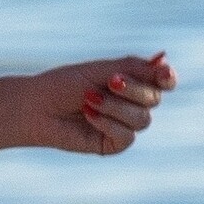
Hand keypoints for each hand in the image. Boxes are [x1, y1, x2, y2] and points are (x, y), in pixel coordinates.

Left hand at [24, 51, 175, 154]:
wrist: (37, 106)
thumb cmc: (66, 84)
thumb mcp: (101, 70)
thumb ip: (134, 67)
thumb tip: (165, 60)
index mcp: (132, 83)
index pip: (163, 82)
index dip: (167, 79)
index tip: (164, 74)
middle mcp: (132, 105)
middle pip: (154, 99)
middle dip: (133, 89)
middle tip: (110, 81)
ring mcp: (124, 125)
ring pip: (142, 119)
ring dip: (116, 106)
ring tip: (89, 98)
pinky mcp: (113, 144)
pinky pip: (126, 136)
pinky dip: (107, 122)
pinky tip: (87, 114)